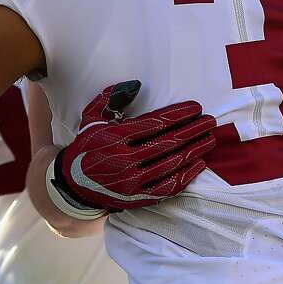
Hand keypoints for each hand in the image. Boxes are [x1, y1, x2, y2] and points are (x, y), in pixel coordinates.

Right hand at [50, 81, 216, 213]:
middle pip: (168, 142)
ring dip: (195, 150)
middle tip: (210, 122)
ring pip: (171, 164)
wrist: (72, 185)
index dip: (179, 114)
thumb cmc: (86, 145)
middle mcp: (124, 159)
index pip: (155, 123)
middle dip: (193, 130)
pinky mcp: (137, 198)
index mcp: (114, 137)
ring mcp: (132, 182)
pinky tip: (199, 164)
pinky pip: (168, 187)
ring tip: (210, 140)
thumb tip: (137, 85)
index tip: (197, 108)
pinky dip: (186, 176)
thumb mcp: (92, 118)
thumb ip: (112, 98)